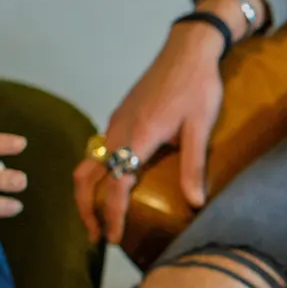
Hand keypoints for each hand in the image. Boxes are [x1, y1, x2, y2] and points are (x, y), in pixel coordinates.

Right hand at [75, 23, 226, 244]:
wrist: (187, 49)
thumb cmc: (198, 85)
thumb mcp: (200, 126)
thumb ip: (194, 166)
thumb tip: (195, 203)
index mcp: (138, 136)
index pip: (116, 185)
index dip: (112, 214)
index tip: (113, 238)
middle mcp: (118, 130)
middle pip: (87, 177)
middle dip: (87, 209)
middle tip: (96, 236)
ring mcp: (115, 122)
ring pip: (88, 164)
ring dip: (87, 193)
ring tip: (96, 217)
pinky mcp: (119, 117)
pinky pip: (98, 151)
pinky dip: (96, 174)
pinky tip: (110, 186)